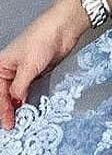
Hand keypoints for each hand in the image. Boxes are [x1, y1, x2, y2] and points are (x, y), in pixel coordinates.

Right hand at [0, 0, 89, 130]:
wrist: (63, 30)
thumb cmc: (42, 39)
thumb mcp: (28, 67)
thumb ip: (20, 86)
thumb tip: (16, 101)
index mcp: (2, 65)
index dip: (2, 108)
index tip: (7, 122)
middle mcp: (10, 69)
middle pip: (5, 94)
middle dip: (7, 109)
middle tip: (11, 125)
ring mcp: (24, 71)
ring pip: (16, 93)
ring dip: (17, 106)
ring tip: (20, 120)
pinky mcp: (37, 73)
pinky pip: (29, 90)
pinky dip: (27, 99)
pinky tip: (29, 108)